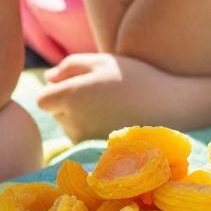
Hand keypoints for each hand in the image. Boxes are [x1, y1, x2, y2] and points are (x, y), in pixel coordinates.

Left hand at [36, 52, 183, 141]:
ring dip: (79, 116)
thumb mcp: (101, 61)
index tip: (80, 84)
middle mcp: (71, 121)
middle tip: (100, 92)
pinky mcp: (96, 149)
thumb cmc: (134, 77)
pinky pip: (83, 137)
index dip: (57, 90)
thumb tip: (49, 79)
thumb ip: (69, 66)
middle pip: (55, 113)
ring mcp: (84, 139)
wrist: (168, 106)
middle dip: (68, 102)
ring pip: (69, 126)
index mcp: (69, 96)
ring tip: (110, 104)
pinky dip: (91, 128)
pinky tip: (113, 119)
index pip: (42, 100)